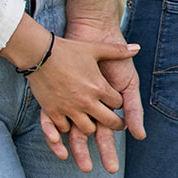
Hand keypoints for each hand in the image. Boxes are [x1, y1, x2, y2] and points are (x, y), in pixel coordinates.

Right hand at [39, 20, 145, 172]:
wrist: (40, 53)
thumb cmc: (69, 49)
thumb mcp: (95, 48)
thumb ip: (117, 51)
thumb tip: (137, 47)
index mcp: (99, 87)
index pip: (117, 103)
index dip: (117, 102)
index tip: (116, 102)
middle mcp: (86, 102)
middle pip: (107, 121)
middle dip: (114, 123)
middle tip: (115, 123)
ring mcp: (69, 109)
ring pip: (88, 129)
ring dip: (91, 125)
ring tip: (92, 121)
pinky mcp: (53, 112)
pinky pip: (65, 129)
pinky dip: (69, 126)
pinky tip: (71, 120)